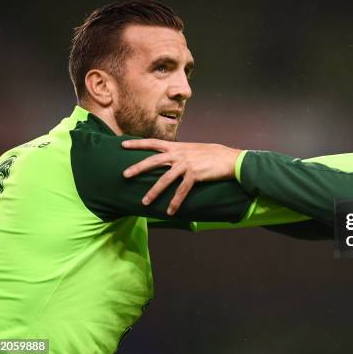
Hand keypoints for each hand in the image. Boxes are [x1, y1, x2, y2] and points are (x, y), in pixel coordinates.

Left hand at [122, 139, 241, 214]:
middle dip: (138, 168)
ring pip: (165, 179)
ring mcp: (186, 164)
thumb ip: (181, 153)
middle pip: (153, 160)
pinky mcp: (194, 175)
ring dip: (154, 192)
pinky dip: (175, 202)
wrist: (229, 159)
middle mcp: (179, 154)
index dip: (138, 143)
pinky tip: (170, 211)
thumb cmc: (213, 154)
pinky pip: (181, 190)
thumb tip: (172, 158)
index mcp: (177, 147)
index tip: (123, 144)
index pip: (153, 142)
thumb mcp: (194, 150)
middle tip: (125, 175)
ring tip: (144, 202)